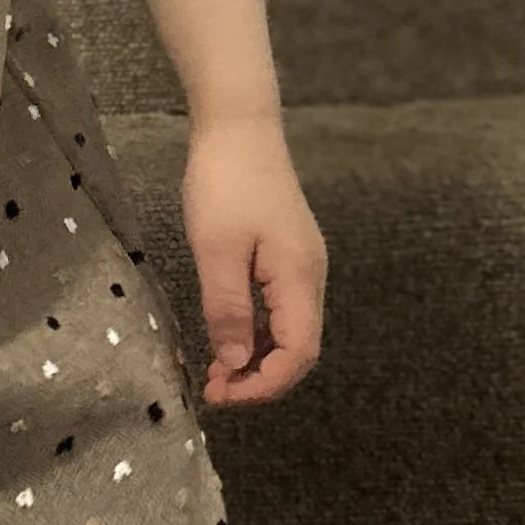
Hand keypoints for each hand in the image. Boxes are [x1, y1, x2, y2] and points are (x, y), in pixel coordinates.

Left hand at [181, 117, 324, 409]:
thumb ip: (227, 309)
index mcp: (300, 278)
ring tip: (214, 374)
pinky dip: (254, 333)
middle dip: (260, 379)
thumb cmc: (225, 183)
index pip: (298, 353)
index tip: (222, 396)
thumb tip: (235, 365)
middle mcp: (310, 278)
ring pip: (288, 332)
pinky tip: (225, 339)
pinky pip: (278, 311)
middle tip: (214, 392)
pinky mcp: (287, 258)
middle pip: (298, 350)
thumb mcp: (216, 249)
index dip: (264, 385)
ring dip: (255, 359)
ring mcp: (301, 267)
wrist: (239, 129)